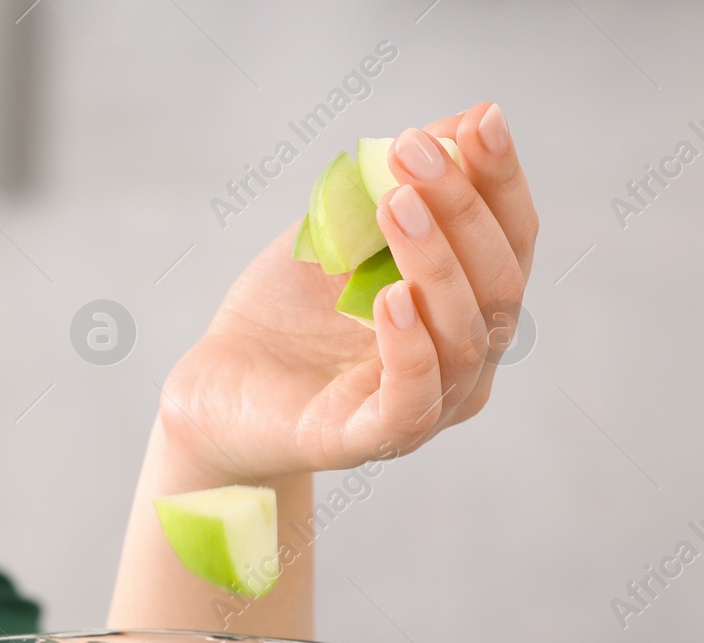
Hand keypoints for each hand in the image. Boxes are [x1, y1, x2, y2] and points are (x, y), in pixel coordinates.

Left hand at [159, 101, 537, 484]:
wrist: (215, 387)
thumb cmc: (284, 313)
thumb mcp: (336, 235)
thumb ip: (393, 188)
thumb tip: (460, 122)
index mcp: (466, 308)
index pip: (509, 240)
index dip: (500, 180)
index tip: (480, 121)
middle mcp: (463, 363)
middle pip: (498, 284)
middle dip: (463, 208)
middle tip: (414, 152)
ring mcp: (424, 407)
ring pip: (465, 337)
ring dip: (435, 262)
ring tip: (397, 205)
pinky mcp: (369, 440)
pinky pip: (413, 399)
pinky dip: (410, 346)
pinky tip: (391, 298)